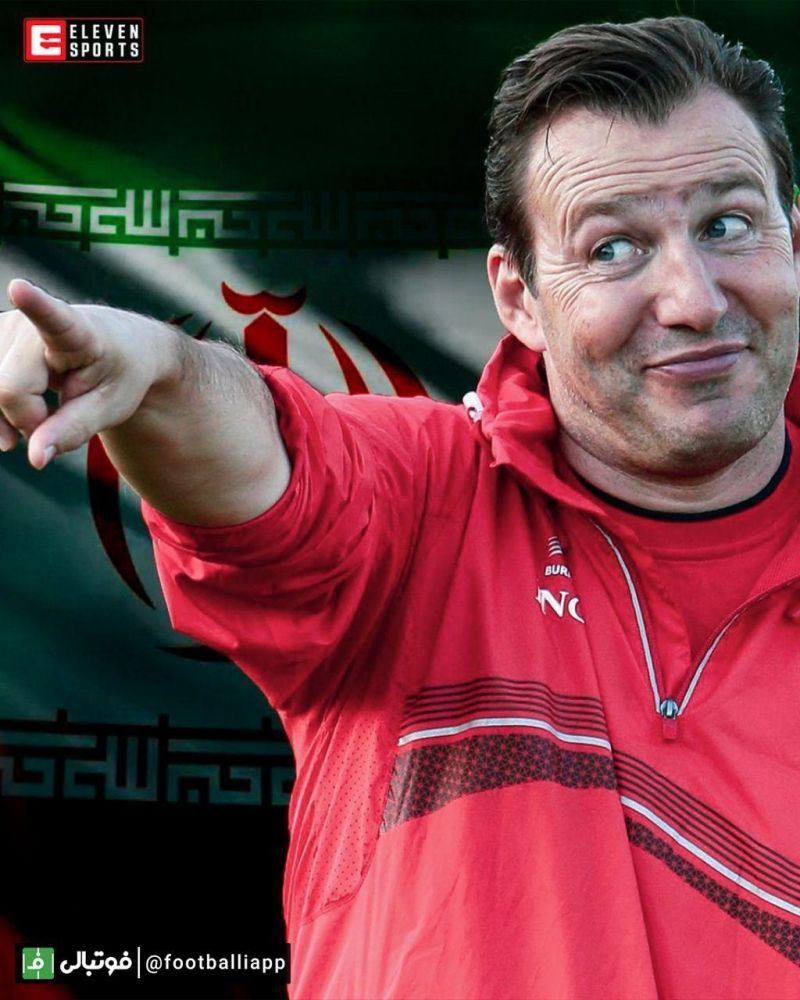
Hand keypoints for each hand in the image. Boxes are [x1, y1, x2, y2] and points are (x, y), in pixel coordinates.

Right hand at [0, 280, 169, 468]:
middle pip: (8, 388)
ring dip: (11, 416)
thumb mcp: (109, 408)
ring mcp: (6, 327)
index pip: (52, 318)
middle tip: (60, 422)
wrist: (120, 347)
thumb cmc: (118, 375)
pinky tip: (16, 416)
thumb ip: (72, 431)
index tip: (20, 288)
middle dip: (28, 420)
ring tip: (45, 411)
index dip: (35, 304)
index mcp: (76, 332)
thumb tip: (34, 459)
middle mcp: (31, 323)